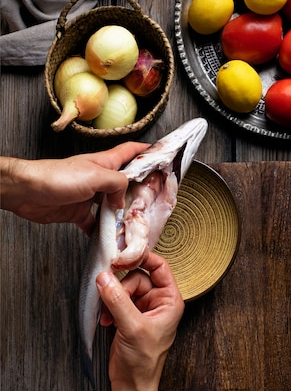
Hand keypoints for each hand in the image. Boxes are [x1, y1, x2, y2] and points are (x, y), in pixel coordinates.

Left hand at [0, 142, 147, 234]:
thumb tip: (124, 200)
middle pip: (124, 183)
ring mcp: (89, 196)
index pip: (130, 152)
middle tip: (154, 201)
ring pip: (112, 205)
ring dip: (121, 215)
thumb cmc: (58, 177)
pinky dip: (102, 232)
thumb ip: (117, 184)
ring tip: (134, 225)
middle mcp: (99, 178)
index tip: (162, 154)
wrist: (28, 192)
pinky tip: (109, 239)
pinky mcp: (79, 212)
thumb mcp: (96, 175)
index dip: (146, 151)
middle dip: (139, 190)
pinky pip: (95, 223)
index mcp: (104, 163)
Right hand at [96, 252, 183, 390]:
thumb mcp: (133, 327)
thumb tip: (105, 277)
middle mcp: (158, 302)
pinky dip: (108, 307)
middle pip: (136, 276)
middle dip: (121, 288)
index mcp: (170, 301)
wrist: (132, 384)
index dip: (141, 259)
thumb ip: (118, 300)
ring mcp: (142, 308)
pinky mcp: (128, 316)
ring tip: (108, 316)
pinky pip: (116, 300)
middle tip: (111, 298)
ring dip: (112, 299)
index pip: (159, 267)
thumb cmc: (144, 361)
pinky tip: (106, 321)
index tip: (121, 258)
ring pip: (124, 288)